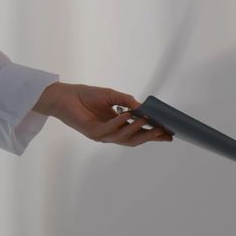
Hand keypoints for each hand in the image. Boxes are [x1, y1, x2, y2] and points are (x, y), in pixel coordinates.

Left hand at [38, 83, 172, 145]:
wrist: (65, 96)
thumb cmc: (87, 95)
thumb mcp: (112, 96)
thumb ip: (128, 102)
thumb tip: (144, 107)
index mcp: (118, 125)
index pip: (139, 132)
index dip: (154, 133)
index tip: (169, 133)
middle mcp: (111, 133)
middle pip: (134, 139)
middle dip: (150, 136)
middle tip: (165, 132)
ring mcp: (102, 135)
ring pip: (124, 137)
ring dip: (137, 129)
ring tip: (148, 120)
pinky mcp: (92, 132)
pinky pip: (109, 130)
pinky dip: (120, 122)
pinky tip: (128, 115)